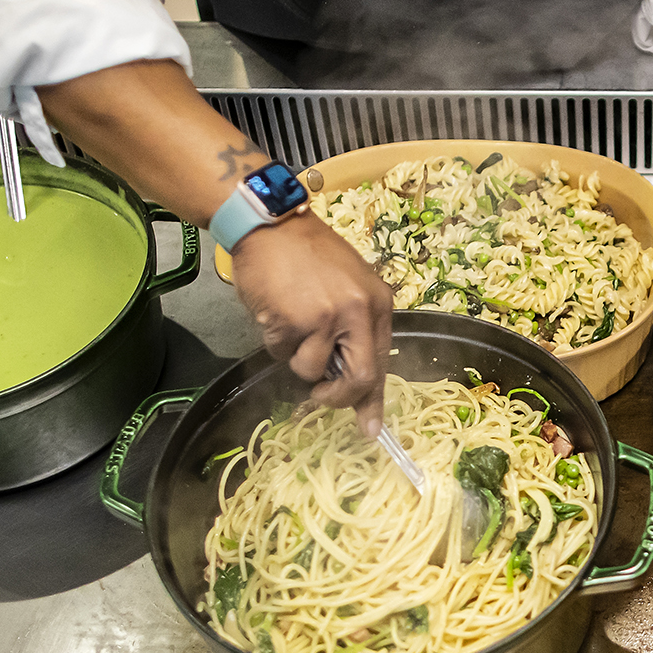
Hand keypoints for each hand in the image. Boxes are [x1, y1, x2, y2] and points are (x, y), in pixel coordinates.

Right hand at [230, 214, 394, 435]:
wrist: (271, 224)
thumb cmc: (308, 254)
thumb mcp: (348, 284)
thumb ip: (355, 328)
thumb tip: (355, 381)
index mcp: (377, 303)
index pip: (381, 362)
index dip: (372, 400)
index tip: (370, 429)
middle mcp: (358, 311)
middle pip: (359, 379)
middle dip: (337, 397)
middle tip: (321, 396)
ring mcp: (325, 317)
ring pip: (311, 369)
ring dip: (296, 357)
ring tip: (291, 323)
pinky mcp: (292, 321)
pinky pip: (281, 353)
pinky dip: (275, 341)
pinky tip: (275, 310)